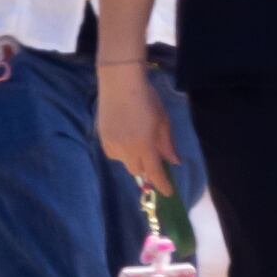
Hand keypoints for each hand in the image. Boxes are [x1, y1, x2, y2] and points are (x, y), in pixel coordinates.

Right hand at [98, 62, 180, 196]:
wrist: (120, 83)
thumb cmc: (147, 99)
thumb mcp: (163, 120)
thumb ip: (167, 144)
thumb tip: (174, 162)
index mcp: (145, 145)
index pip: (155, 173)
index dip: (162, 185)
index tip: (168, 192)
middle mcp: (127, 149)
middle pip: (138, 171)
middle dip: (147, 168)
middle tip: (152, 156)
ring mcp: (112, 145)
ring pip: (125, 163)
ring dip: (134, 159)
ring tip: (137, 139)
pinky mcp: (102, 139)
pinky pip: (114, 154)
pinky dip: (122, 151)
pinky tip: (125, 135)